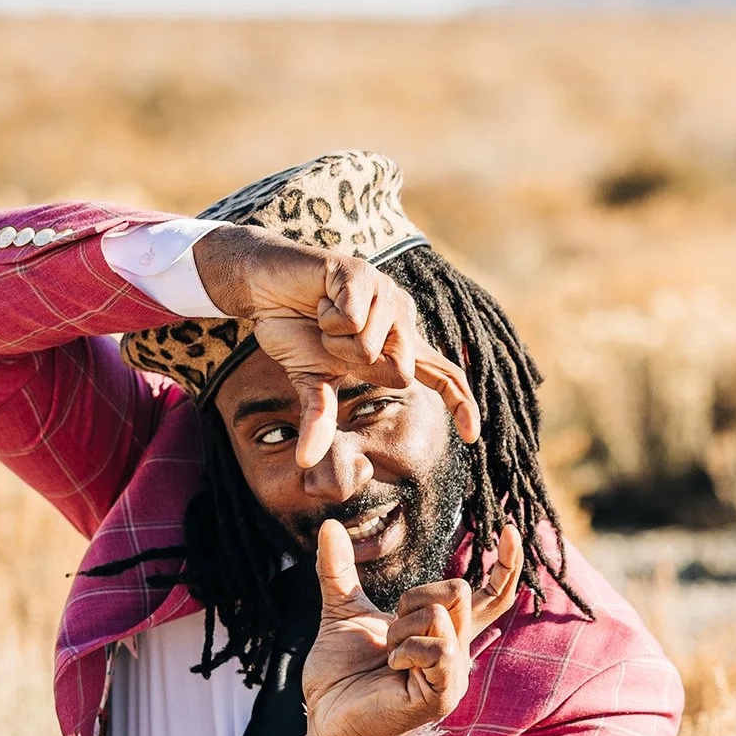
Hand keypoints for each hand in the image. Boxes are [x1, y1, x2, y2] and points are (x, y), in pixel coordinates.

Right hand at [192, 225, 479, 467]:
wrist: (263, 288)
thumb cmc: (295, 330)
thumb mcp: (312, 380)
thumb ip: (320, 417)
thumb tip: (306, 462)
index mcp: (399, 346)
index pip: (443, 375)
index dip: (460, 403)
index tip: (471, 435)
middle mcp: (402, 318)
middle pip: (399, 372)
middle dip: (354, 366)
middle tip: (329, 341)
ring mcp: (387, 293)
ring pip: (370, 347)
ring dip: (334, 340)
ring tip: (322, 317)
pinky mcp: (364, 273)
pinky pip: (351, 319)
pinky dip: (326, 318)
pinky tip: (320, 299)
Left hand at [300, 521, 524, 735]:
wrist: (325, 719)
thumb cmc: (339, 674)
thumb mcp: (340, 611)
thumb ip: (339, 570)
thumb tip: (329, 525)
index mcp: (441, 631)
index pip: (488, 595)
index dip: (505, 564)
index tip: (510, 529)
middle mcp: (455, 650)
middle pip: (459, 590)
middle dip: (414, 598)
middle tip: (389, 630)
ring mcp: (452, 674)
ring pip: (442, 616)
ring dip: (401, 629)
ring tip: (387, 657)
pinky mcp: (442, 694)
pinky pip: (438, 648)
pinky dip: (405, 649)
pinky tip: (391, 667)